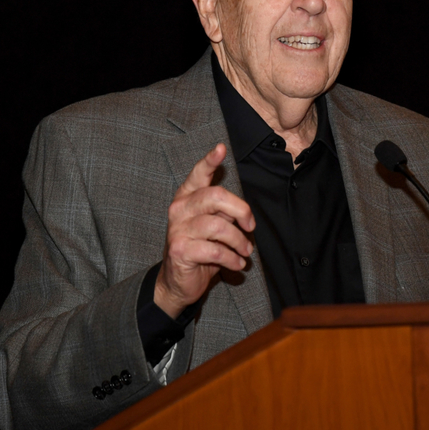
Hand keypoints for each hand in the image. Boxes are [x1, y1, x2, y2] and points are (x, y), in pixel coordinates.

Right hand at [154, 144, 254, 317]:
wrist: (178, 281)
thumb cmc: (200, 248)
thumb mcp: (214, 225)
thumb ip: (224, 212)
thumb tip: (243, 212)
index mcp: (188, 197)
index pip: (198, 174)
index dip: (209, 161)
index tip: (221, 149)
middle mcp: (180, 209)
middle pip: (216, 196)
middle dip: (241, 210)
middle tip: (250, 226)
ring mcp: (178, 229)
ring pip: (219, 226)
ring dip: (239, 241)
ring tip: (245, 251)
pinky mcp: (180, 250)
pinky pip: (216, 251)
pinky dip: (232, 258)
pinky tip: (237, 264)